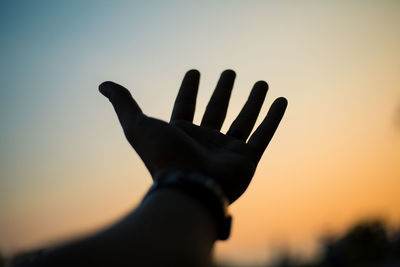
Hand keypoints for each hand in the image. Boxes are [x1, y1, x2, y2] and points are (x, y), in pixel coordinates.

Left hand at [99, 70, 286, 202]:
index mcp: (181, 134)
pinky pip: (263, 135)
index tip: (194, 72)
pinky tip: (281, 100)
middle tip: (230, 72)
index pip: (186, 105)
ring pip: (244, 120)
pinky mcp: (247, 159)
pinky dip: (273, 118)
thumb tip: (104, 84)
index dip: (189, 88)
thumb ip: (124, 103)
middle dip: (224, 90)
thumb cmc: (163, 157)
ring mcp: (227, 150)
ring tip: (262, 82)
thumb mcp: (137, 125)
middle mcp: (205, 141)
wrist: (187, 188)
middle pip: (217, 110)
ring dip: (253, 101)